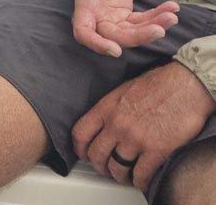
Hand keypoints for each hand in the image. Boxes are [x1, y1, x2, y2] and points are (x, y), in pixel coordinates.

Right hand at [71, 0, 178, 56]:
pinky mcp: (126, 14)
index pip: (84, 31)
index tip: (115, 50)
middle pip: (116, 36)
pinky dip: (157, 17)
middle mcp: (98, 16)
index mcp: (86, 5)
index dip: (97, 43)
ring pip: (132, 32)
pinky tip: (172, 8)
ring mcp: (113, 17)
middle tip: (159, 30)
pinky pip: (143, 21)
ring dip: (153, 27)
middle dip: (138, 36)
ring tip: (172, 16)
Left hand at [72, 61, 215, 191]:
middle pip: (96, 154)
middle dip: (99, 165)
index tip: (84, 154)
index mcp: (107, 108)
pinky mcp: (156, 150)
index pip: (80, 132)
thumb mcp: (123, 90)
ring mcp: (135, 139)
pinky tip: (141, 180)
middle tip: (105, 168)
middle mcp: (117, 124)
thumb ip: (110, 109)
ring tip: (124, 176)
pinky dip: (140, 182)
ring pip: (117, 168)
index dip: (80, 148)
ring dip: (120, 176)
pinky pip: (141, 175)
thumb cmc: (158, 84)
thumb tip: (104, 124)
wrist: (185, 86)